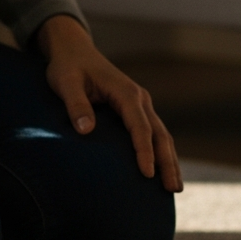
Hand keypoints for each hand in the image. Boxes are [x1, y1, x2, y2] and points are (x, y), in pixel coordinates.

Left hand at [37, 15, 182, 191]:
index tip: (146, 174)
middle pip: (159, 134)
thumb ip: (76, 105)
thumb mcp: (66, 82)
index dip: (144, 151)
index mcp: (126, 93)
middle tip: (173, 189)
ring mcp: (141, 104)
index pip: (139, 127)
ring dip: (169, 160)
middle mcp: (140, 99)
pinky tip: (161, 172)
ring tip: (175, 188)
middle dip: (168, 162)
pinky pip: (153, 133)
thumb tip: (85, 130)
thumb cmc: (68, 67)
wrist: (73, 50)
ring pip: (161, 135)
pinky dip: (161, 153)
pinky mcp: (136, 110)